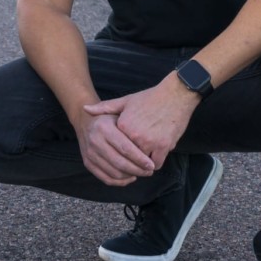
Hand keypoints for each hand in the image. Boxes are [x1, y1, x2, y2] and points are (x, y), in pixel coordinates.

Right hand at [75, 109, 155, 186]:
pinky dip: (121, 181)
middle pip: (120, 163)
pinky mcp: (88, 164)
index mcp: (104, 128)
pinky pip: (106, 179)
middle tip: (149, 171)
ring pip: (114, 173)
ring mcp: (90, 154)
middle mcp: (95, 141)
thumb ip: (132, 127)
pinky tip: (131, 176)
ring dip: (131, 176)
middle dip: (138, 170)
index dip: (140, 159)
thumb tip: (149, 145)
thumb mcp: (119, 114)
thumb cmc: (109, 118)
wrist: (85, 121)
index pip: (125, 149)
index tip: (151, 164)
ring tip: (142, 173)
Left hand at [83, 77, 198, 173]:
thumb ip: (105, 108)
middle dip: (129, 163)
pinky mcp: (163, 146)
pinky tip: (153, 160)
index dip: (116, 152)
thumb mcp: (126, 100)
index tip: (118, 155)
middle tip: (130, 165)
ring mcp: (149, 141)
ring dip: (142, 165)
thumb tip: (85, 109)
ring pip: (141, 164)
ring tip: (142, 164)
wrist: (176, 95)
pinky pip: (157, 163)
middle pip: (127, 158)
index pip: (115, 148)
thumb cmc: (150, 98)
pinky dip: (155, 163)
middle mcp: (134, 135)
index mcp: (123, 126)